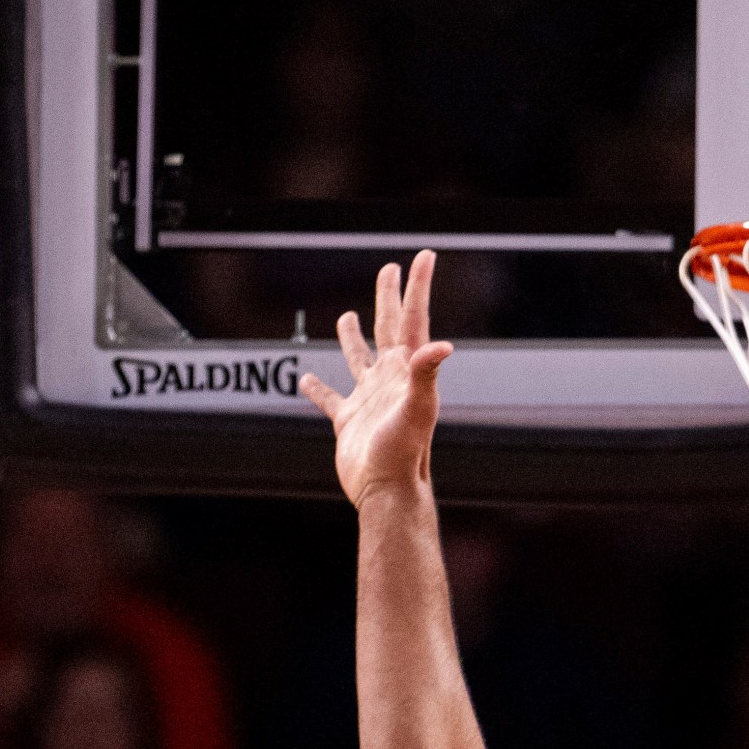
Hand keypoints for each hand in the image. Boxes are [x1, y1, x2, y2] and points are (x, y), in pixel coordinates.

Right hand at [300, 250, 452, 508]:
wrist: (386, 492)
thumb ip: (426, 374)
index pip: (412, 320)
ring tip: (345, 316)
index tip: (424, 256)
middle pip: (388, 329)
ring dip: (352, 337)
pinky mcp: (349, 422)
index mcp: (406, 371)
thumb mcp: (418, 409)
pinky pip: (329, 399)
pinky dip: (316, 389)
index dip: (418, 288)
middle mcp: (389, 381)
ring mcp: (369, 401)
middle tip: (389, 269)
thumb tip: (443, 344)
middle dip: (389, 298)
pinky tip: (305, 382)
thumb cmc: (405, 454)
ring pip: (358, 359)